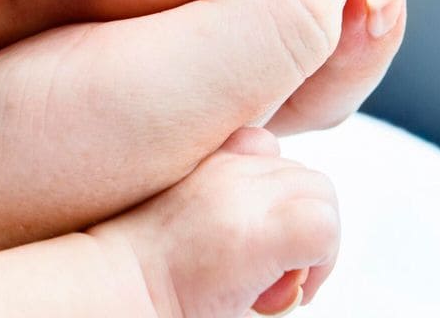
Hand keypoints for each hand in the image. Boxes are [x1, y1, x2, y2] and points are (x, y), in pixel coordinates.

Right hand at [90, 127, 337, 317]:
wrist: (114, 284)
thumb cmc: (142, 260)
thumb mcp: (179, 200)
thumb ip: (218, 188)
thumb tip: (268, 222)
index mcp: (206, 149)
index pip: (266, 148)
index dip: (270, 197)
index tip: (248, 242)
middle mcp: (229, 161)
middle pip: (302, 176)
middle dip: (296, 223)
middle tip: (265, 272)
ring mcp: (246, 191)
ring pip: (322, 197)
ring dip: (312, 244)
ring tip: (272, 282)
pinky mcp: (265, 232)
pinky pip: (324, 229)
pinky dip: (320, 263)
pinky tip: (280, 291)